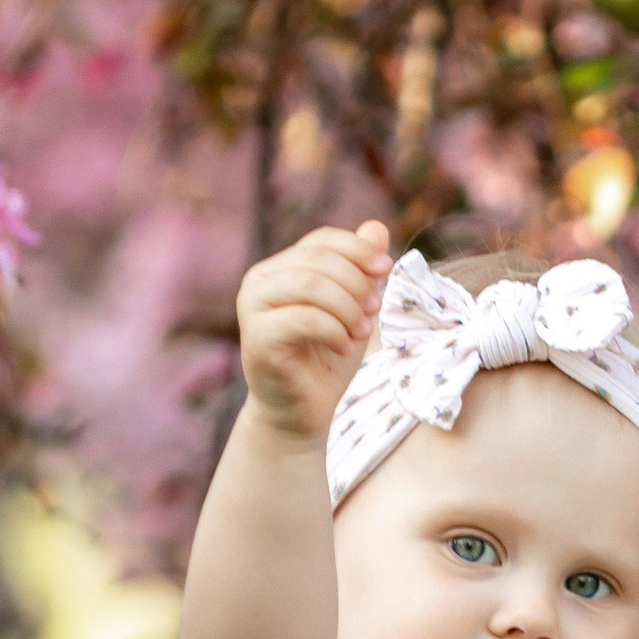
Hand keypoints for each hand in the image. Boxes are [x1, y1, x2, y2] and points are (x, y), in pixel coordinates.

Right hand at [235, 220, 390, 441]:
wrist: (301, 412)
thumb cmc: (326, 359)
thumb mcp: (353, 309)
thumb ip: (362, 271)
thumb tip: (376, 227)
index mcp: (280, 268)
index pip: (321, 240)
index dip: (357, 249)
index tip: (386, 268)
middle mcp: (259, 281)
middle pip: (318, 260)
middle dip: (356, 283)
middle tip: (373, 311)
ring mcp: (252, 307)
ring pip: (311, 285)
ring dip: (347, 308)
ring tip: (362, 332)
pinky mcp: (257, 337)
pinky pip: (304, 318)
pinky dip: (334, 330)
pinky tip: (344, 346)